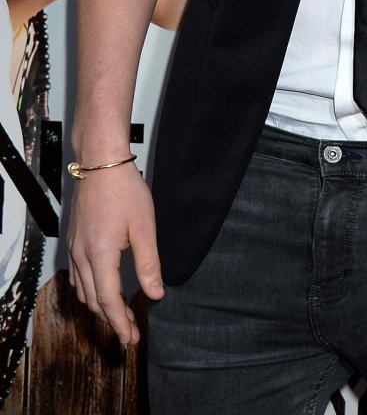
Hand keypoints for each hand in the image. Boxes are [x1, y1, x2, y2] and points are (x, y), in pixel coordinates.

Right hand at [67, 163, 162, 344]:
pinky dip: (90, 291)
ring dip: (100, 307)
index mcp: (100, 255)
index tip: (132, 338)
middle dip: (112, 320)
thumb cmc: (126, 191)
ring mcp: (75, 250)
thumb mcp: (144, 227)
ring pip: (83, 291)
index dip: (121, 323)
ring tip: (120, 315)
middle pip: (94, 301)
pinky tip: (103, 291)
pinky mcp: (74, 242)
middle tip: (131, 332)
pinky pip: (78, 278)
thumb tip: (155, 293)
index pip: (108, 301)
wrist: (101, 164)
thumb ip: (149, 263)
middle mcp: (82, 257)